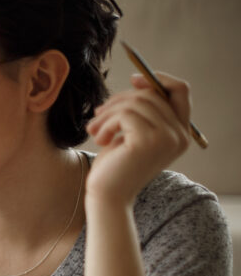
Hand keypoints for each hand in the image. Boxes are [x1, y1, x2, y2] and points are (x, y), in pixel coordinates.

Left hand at [85, 71, 192, 205]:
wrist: (107, 196)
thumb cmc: (115, 165)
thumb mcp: (131, 132)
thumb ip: (141, 110)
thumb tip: (139, 79)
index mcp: (180, 133)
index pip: (180, 91)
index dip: (157, 80)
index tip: (132, 80)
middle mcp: (179, 135)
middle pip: (152, 95)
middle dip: (119, 100)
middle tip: (98, 115)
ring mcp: (167, 138)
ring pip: (135, 103)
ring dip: (108, 113)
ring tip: (94, 130)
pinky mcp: (148, 141)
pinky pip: (124, 114)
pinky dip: (106, 123)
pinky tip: (99, 139)